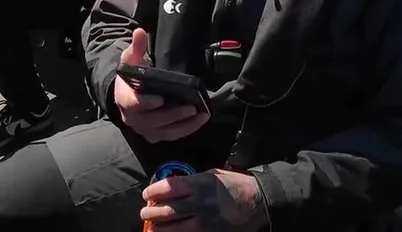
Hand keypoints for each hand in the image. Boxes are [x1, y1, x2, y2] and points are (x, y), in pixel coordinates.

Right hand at [114, 28, 209, 142]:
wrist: (126, 93)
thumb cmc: (131, 75)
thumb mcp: (132, 59)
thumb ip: (136, 47)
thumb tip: (139, 32)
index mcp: (124, 99)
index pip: (133, 104)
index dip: (146, 103)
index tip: (160, 99)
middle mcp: (132, 118)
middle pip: (152, 120)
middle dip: (172, 115)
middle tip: (190, 107)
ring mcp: (144, 129)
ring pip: (163, 131)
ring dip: (182, 125)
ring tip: (199, 114)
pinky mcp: (155, 135)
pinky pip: (171, 136)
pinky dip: (186, 130)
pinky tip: (199, 120)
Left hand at [141, 169, 268, 231]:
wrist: (257, 201)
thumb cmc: (234, 184)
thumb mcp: (212, 175)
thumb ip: (192, 181)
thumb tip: (171, 187)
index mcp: (199, 184)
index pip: (168, 188)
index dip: (153, 191)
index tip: (147, 193)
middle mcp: (199, 203)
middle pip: (167, 210)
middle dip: (151, 212)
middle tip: (145, 212)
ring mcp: (204, 222)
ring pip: (173, 228)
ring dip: (158, 228)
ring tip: (152, 227)